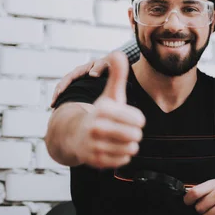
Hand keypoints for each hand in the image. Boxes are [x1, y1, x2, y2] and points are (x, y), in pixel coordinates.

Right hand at [51, 55, 111, 106]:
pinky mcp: (78, 87)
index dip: (63, 85)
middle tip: (53, 104)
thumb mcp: (104, 64)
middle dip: (57, 94)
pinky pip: (69, 93)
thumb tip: (92, 74)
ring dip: (58, 98)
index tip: (59, 93)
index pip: (69, 77)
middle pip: (63, 84)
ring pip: (64, 90)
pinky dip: (64, 100)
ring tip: (54, 108)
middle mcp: (76, 76)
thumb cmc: (107, 65)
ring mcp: (76, 82)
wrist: (110, 66)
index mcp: (81, 70)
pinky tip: (62, 109)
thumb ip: (99, 67)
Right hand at [72, 52, 144, 168]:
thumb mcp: (110, 94)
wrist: (76, 135)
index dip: (138, 119)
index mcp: (102, 109)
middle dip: (134, 133)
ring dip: (129, 144)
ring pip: (130, 149)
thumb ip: (117, 74)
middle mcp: (95, 128)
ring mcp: (94, 146)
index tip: (131, 118)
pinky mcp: (95, 161)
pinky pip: (123, 160)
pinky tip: (114, 148)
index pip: (138, 119)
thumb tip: (118, 52)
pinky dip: (122, 155)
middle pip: (135, 135)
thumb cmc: (100, 113)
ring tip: (120, 139)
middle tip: (127, 130)